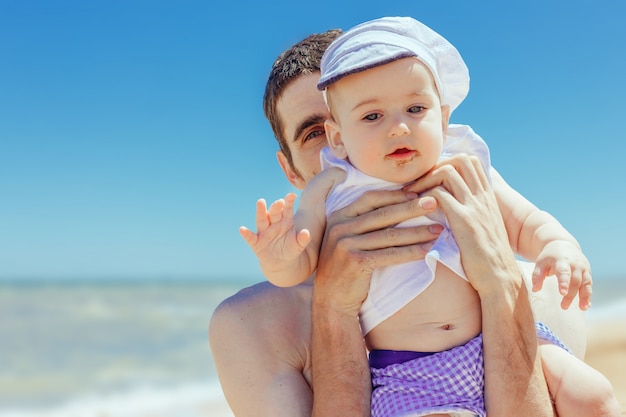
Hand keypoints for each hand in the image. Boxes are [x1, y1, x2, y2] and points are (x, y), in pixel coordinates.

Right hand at [239, 193, 310, 268]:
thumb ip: (302, 239)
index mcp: (285, 221)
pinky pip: (250, 238)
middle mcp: (274, 223)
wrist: (282, 263)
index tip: (292, 195)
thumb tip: (306, 233)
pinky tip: (242, 229)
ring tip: (260, 202)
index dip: (289, 202)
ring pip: (262, 220)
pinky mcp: (256, 243)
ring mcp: (264, 232)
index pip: (287, 209)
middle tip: (279, 202)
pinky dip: (246, 234)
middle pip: (274, 213)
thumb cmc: (291, 249)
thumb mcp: (298, 246)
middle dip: (276, 207)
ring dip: (261, 211)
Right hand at [313, 189, 441, 316]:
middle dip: (412, 207)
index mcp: (338, 216)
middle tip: (434, 202)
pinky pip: (390, 254)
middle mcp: (340, 227)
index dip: (394, 195)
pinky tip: (427, 250)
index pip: (370, 199)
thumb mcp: (345, 239)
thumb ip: (361, 223)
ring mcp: (346, 244)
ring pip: (389, 234)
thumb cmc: (344, 268)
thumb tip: (397, 206)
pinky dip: (411, 252)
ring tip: (437, 229)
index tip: (416, 193)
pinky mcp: (356, 262)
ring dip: (417, 231)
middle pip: (383, 214)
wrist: (330, 300)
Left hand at [405, 154, 519, 295]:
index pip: (470, 162)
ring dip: (425, 179)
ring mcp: (474, 207)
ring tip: (412, 194)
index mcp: (488, 197)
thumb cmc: (487, 259)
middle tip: (419, 183)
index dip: (447, 163)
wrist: (500, 279)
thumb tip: (451, 205)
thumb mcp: (483, 228)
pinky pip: (439, 195)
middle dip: (436, 165)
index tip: (430, 178)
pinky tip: (414, 209)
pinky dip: (423, 197)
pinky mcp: (464, 220)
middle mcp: (483, 197)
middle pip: (460, 159)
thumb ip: (471, 212)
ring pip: (447, 172)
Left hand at [532, 240, 592, 309]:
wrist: (564, 245)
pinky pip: (589, 285)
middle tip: (563, 306)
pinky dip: (588, 296)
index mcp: (562, 261)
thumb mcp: (541, 263)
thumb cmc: (549, 257)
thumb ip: (537, 276)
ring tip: (582, 308)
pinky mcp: (587, 273)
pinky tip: (586, 306)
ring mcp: (583, 269)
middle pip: (574, 281)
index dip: (564, 283)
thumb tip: (534, 290)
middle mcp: (575, 264)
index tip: (562, 293)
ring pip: (585, 283)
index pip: (564, 272)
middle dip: (570, 294)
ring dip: (584, 297)